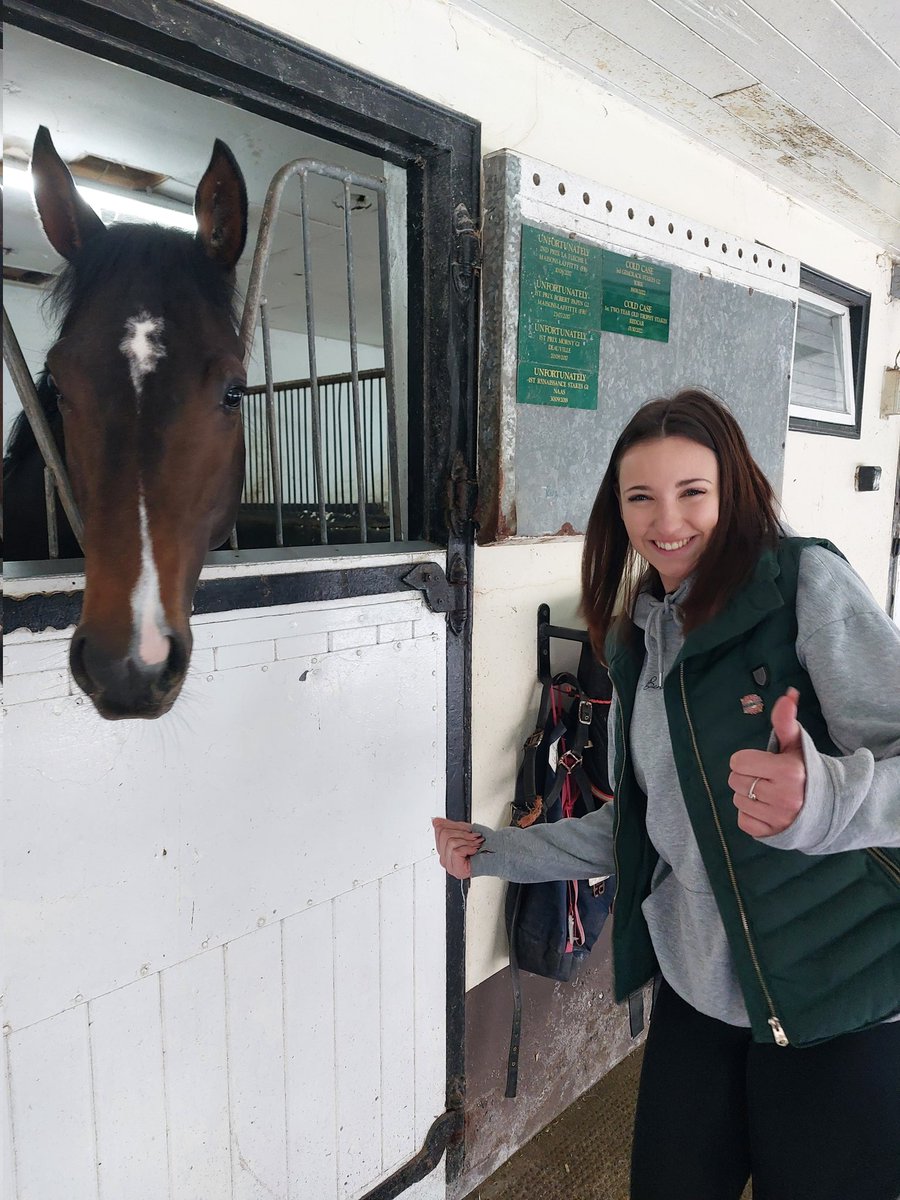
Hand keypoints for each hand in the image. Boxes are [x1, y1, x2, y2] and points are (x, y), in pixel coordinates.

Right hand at [432, 817, 483, 879]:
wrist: (495, 856)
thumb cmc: (482, 847)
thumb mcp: (465, 832)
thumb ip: (450, 826)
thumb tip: (436, 821)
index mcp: (444, 848)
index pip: (439, 830)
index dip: (454, 825)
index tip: (466, 829)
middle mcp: (444, 858)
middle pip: (444, 834)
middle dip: (462, 832)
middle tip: (473, 836)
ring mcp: (449, 865)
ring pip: (450, 842)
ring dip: (467, 841)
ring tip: (475, 844)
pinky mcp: (455, 869)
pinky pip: (456, 851)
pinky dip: (468, 848)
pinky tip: (474, 851)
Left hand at [728, 687, 805, 837]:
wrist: (827, 806)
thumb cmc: (805, 770)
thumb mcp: (796, 745)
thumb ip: (786, 721)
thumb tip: (788, 694)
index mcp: (788, 771)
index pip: (738, 761)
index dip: (747, 760)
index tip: (762, 762)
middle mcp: (784, 796)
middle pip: (734, 780)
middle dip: (746, 776)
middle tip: (765, 778)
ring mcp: (778, 817)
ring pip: (737, 800)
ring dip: (747, 795)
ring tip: (767, 793)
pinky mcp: (771, 833)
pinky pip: (742, 820)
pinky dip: (749, 814)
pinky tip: (766, 808)